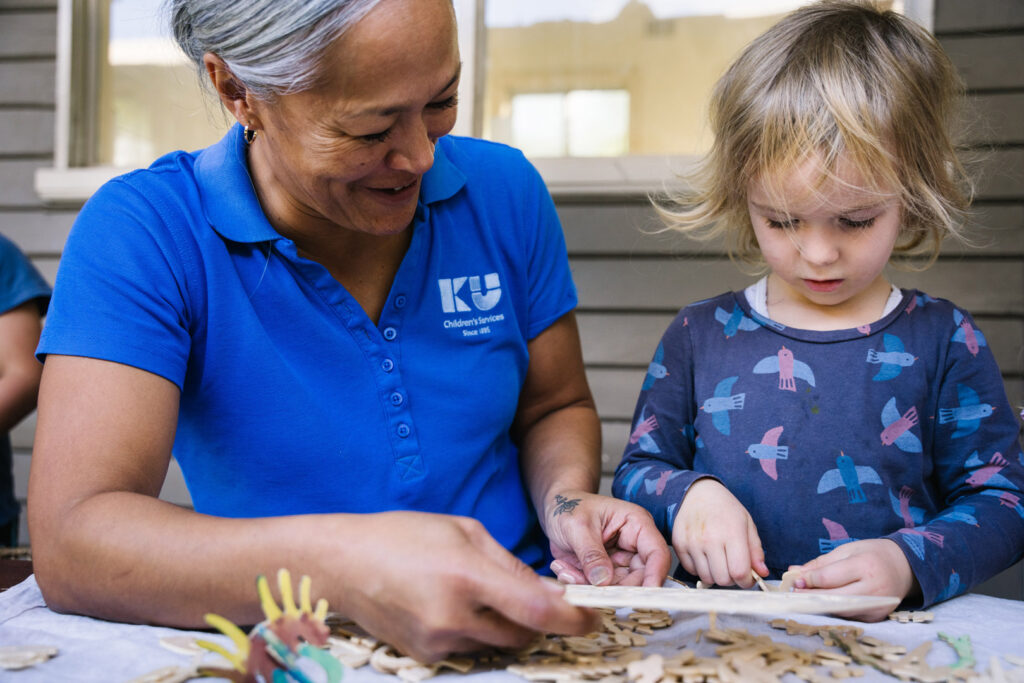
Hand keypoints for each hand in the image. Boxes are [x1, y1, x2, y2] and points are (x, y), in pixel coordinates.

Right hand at [335, 511, 598, 661]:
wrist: (343, 564)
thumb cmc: (401, 535)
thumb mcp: (464, 530)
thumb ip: (509, 564)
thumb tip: (547, 591)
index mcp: (467, 575)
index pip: (537, 610)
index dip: (573, 618)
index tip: (592, 616)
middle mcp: (453, 616)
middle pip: (524, 635)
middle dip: (539, 619)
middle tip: (534, 596)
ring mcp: (437, 641)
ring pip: (497, 643)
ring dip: (505, 624)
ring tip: (480, 592)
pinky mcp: (425, 656)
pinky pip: (469, 648)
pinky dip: (476, 631)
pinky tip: (453, 604)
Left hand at [544, 491, 670, 587]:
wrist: (554, 510)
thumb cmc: (570, 507)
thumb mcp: (578, 526)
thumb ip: (591, 553)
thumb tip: (604, 581)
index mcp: (636, 524)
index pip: (656, 553)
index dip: (655, 575)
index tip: (647, 596)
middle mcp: (633, 545)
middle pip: (639, 577)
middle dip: (615, 587)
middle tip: (590, 589)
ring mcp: (620, 561)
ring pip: (617, 587)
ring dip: (591, 586)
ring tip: (568, 570)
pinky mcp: (605, 573)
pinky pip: (599, 589)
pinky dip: (581, 584)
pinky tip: (565, 568)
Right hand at [672, 478, 766, 587]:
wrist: (697, 493)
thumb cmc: (725, 508)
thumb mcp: (747, 524)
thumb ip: (756, 551)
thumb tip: (762, 573)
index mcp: (731, 533)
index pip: (739, 572)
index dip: (746, 581)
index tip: (747, 578)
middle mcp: (709, 539)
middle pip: (723, 579)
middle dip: (731, 579)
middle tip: (732, 568)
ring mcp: (692, 543)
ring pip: (706, 578)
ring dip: (715, 575)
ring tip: (718, 561)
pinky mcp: (679, 545)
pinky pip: (691, 571)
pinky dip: (700, 569)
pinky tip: (705, 556)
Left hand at [786, 538, 915, 621]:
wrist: (904, 567)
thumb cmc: (872, 554)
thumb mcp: (847, 550)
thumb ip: (821, 563)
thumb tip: (795, 573)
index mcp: (865, 566)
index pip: (829, 578)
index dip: (808, 581)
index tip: (794, 581)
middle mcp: (873, 589)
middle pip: (833, 598)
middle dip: (810, 596)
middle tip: (793, 593)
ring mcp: (876, 606)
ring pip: (839, 610)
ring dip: (820, 604)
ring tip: (805, 597)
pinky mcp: (876, 617)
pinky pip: (849, 615)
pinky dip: (834, 609)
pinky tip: (824, 603)